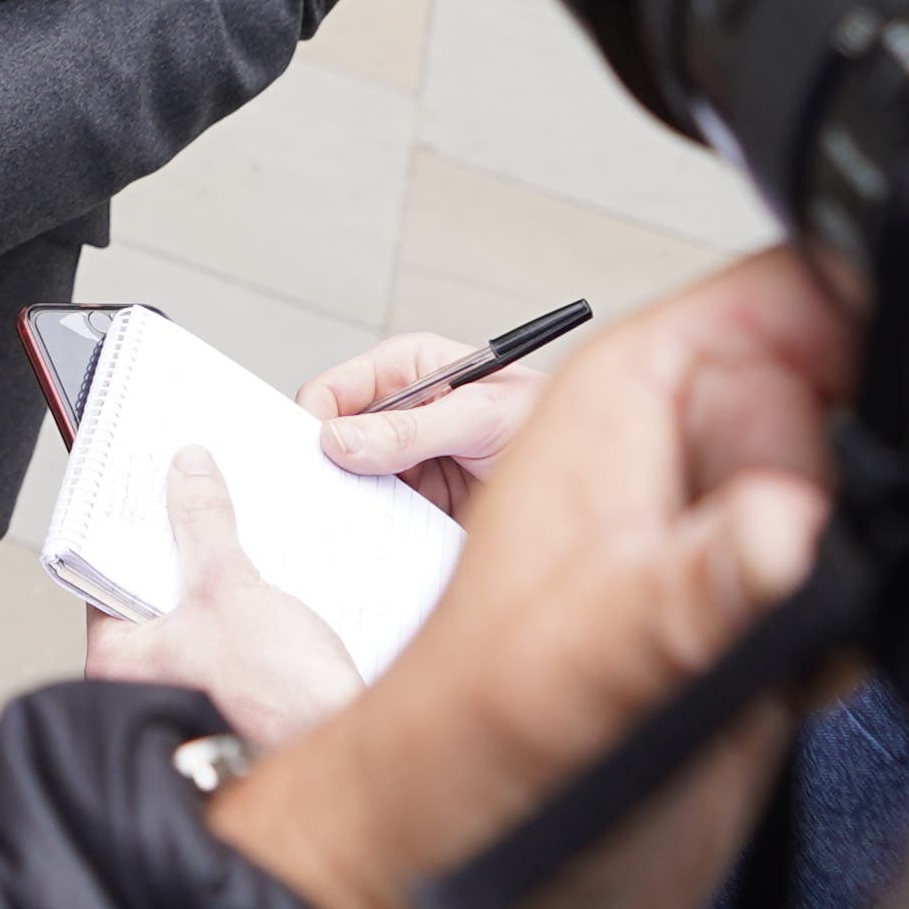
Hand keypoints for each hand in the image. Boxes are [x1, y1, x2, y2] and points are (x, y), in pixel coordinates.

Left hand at [81, 445, 365, 750]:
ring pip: (196, 603)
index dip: (126, 528)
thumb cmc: (272, 701)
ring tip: (232, 519)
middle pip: (154, 585)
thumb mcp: (228, 587)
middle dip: (179, 541)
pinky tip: (266, 560)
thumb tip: (187, 472)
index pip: (104, 576)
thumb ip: (203, 522)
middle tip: (191, 490)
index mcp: (122, 662)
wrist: (337, 738)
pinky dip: (245, 589)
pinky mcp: (239, 680)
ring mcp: (196, 680)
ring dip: (217, 564)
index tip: (143, 487)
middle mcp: (151, 678)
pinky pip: (232, 620)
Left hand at [201, 286, 851, 908]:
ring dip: (865, 557)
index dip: (861, 334)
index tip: (889, 427)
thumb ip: (688, 591)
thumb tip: (791, 526)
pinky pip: (865, 581)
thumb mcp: (579, 667)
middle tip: (782, 575)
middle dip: (860, 479)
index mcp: (625, 407)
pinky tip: (801, 681)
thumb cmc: (458, 760)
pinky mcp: (764, 620)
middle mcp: (683, 460)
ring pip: (869, 491)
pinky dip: (864, 626)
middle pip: (855, 393)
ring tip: (776, 635)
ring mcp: (728, 539)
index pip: (785, 292)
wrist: (451, 879)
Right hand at [296, 334, 538, 519]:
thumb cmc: (549, 425)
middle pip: (337, 439)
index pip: (336, 389)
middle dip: (329, 467)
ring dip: (355, 503)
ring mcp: (410, 458)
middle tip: (324, 499)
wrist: (598, 478)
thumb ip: (409, 430)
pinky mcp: (422, 500)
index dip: (314, 420)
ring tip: (363, 524)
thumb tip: (339, 439)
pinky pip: (382, 516)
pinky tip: (387, 540)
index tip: (310, 458)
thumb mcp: (480, 418)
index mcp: (409, 369)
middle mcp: (403, 411)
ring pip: (354, 482)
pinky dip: (378, 529)